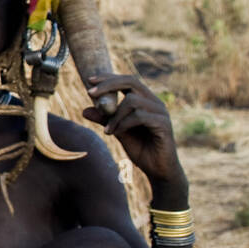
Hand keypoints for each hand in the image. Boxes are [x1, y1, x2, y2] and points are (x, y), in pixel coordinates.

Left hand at [81, 73, 185, 190]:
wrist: (158, 170)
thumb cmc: (140, 149)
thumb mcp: (118, 131)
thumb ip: (105, 120)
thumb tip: (84, 110)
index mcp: (145, 101)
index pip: (128, 80)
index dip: (109, 78)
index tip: (89, 80)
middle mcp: (155, 102)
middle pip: (131, 82)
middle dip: (108, 85)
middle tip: (90, 93)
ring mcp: (161, 112)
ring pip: (132, 101)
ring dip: (114, 115)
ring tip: (108, 130)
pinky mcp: (164, 124)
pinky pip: (139, 116)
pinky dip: (123, 124)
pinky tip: (115, 133)